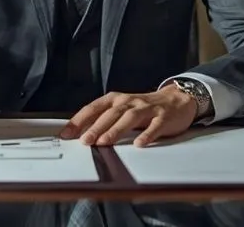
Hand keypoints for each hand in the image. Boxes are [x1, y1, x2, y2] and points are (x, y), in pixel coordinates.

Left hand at [60, 85, 196, 147]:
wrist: (177, 99)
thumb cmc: (144, 108)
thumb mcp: (122, 110)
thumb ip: (104, 120)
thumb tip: (80, 135)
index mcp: (116, 100)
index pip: (94, 108)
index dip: (79, 120)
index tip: (66, 134)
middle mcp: (130, 101)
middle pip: (111, 114)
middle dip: (96, 127)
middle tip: (84, 141)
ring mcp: (147, 108)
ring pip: (130, 118)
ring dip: (116, 130)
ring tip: (105, 142)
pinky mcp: (164, 116)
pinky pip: (155, 126)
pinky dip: (147, 134)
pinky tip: (139, 144)